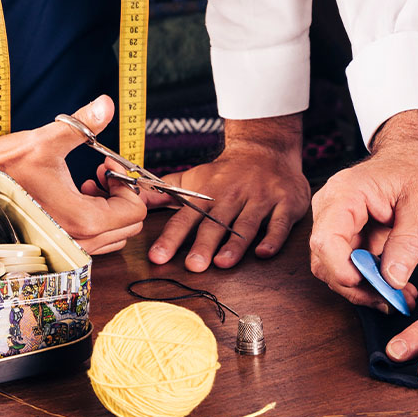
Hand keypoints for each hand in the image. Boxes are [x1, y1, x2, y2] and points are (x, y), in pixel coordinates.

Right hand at [0, 95, 146, 254]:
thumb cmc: (2, 167)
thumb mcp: (45, 141)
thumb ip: (82, 124)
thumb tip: (106, 103)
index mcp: (81, 220)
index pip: (134, 211)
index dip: (127, 183)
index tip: (106, 165)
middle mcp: (78, 242)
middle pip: (128, 225)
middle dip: (120, 196)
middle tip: (100, 173)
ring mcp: (68, 250)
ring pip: (113, 235)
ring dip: (108, 208)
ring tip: (86, 184)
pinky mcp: (59, 249)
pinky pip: (95, 240)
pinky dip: (95, 220)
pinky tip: (74, 195)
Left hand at [127, 115, 309, 270]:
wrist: (267, 150)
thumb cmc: (227, 172)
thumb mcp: (194, 177)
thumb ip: (164, 192)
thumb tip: (132, 199)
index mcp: (209, 193)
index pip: (186, 217)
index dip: (172, 237)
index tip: (158, 256)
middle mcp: (233, 196)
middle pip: (216, 222)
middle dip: (204, 244)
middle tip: (193, 266)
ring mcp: (260, 199)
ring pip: (247, 223)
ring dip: (235, 244)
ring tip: (223, 262)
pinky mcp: (285, 203)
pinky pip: (279, 223)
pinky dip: (273, 238)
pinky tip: (263, 253)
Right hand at [309, 110, 417, 313]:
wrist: (414, 154)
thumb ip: (408, 241)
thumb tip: (392, 279)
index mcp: (345, 194)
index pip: (326, 240)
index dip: (342, 269)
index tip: (370, 287)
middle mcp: (331, 210)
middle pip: (327, 262)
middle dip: (359, 288)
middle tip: (395, 300)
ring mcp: (336, 223)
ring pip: (336, 270)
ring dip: (365, 289)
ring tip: (400, 296)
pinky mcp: (347, 235)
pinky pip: (350, 266)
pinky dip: (370, 281)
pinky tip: (395, 287)